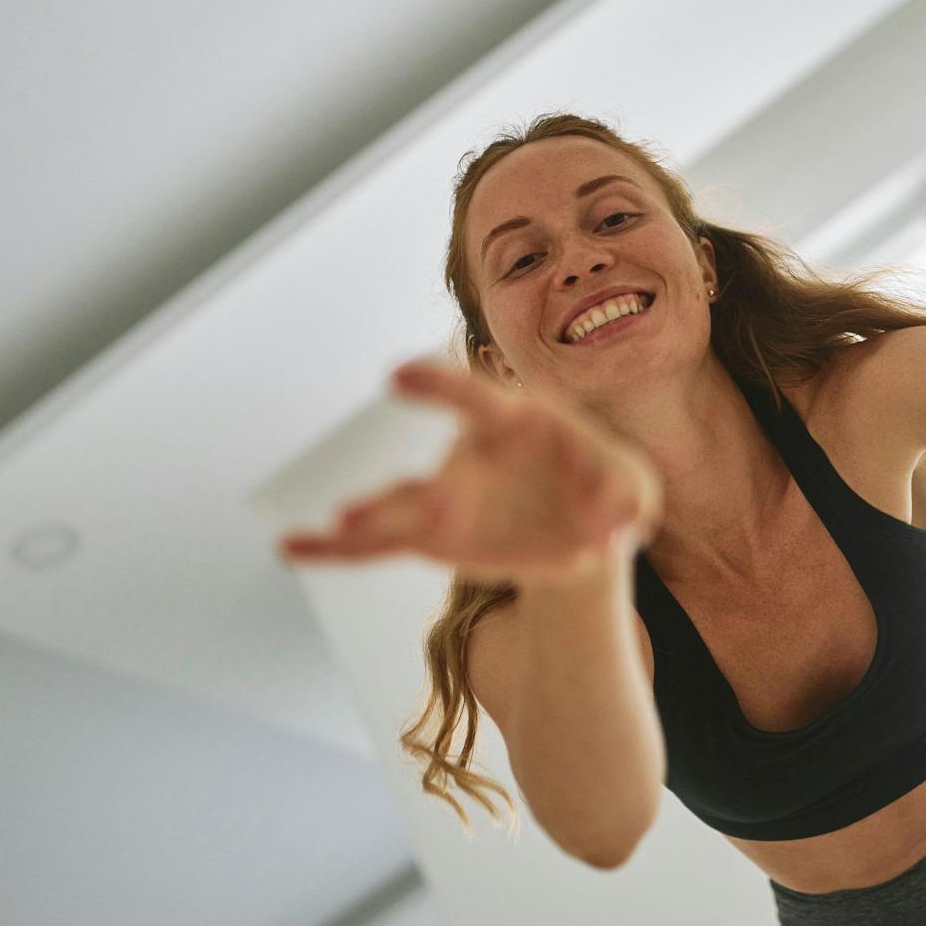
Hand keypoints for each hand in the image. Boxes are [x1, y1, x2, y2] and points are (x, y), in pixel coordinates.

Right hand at [276, 358, 662, 586]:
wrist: (582, 527)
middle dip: (406, 492)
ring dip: (367, 522)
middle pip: (430, 470)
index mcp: (514, 420)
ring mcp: (444, 496)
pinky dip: (332, 550)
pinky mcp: (432, 536)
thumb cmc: (606, 489)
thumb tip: (614, 535)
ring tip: (337, 529)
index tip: (397, 375)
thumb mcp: (634, 491)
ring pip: (393, 509)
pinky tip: (292, 548)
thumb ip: (628, 500)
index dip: (439, 387)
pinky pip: (374, 544)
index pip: (475, 398)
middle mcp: (467, 455)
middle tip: (367, 507)